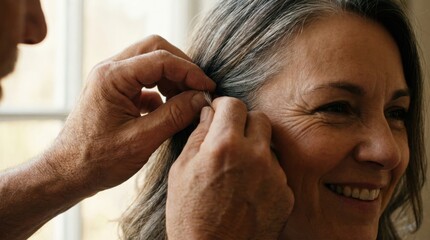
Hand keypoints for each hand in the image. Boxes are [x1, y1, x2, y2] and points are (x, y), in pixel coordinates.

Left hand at [43, 35, 214, 194]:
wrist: (67, 173)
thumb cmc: (97, 160)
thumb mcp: (141, 140)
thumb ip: (174, 116)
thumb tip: (201, 98)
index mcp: (112, 77)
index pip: (162, 59)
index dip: (190, 71)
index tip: (208, 88)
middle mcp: (109, 70)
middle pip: (155, 50)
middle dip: (181, 67)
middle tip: (198, 89)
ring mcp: (111, 79)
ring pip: (150, 62)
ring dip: (171, 77)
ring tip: (185, 100)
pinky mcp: (114, 91)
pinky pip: (143, 79)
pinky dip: (160, 89)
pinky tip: (167, 110)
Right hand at [166, 97, 293, 239]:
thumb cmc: (190, 215)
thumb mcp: (181, 170)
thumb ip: (198, 135)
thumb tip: (208, 112)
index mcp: (225, 145)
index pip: (234, 104)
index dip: (224, 106)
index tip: (219, 114)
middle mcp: (255, 155)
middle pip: (259, 118)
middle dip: (243, 123)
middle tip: (230, 139)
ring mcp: (274, 175)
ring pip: (269, 145)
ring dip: (255, 148)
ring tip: (238, 170)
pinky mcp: (286, 194)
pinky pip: (277, 170)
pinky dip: (264, 173)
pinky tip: (248, 189)